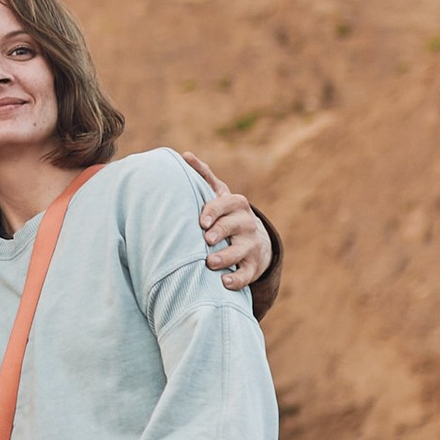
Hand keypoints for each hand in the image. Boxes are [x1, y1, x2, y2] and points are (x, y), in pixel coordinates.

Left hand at [181, 157, 272, 295]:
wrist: (254, 238)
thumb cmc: (227, 214)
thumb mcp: (219, 194)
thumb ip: (203, 176)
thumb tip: (185, 155)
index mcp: (236, 205)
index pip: (225, 204)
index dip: (213, 211)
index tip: (201, 221)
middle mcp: (246, 224)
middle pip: (233, 226)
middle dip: (220, 232)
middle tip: (206, 239)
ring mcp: (251, 245)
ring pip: (240, 251)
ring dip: (225, 257)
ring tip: (210, 262)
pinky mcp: (253, 265)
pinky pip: (247, 274)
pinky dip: (237, 280)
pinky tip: (225, 283)